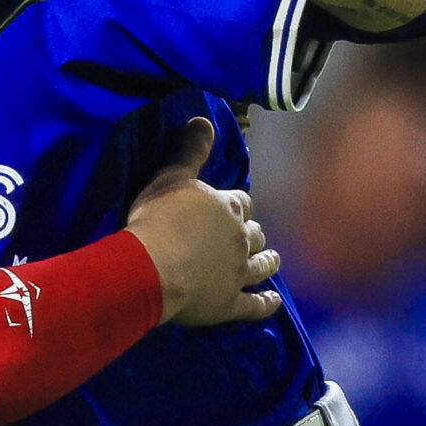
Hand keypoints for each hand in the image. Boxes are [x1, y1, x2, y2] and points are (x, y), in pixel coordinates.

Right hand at [123, 118, 280, 326]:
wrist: (150, 268)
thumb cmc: (157, 220)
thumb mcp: (170, 177)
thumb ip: (190, 150)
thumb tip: (204, 119)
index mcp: (227, 208)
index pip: (242, 202)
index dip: (238, 204)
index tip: (234, 207)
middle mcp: (240, 240)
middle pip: (255, 234)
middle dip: (254, 233)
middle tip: (251, 235)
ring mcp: (238, 274)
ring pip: (262, 266)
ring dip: (268, 261)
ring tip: (273, 260)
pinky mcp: (230, 304)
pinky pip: (254, 305)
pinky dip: (267, 304)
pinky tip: (275, 302)